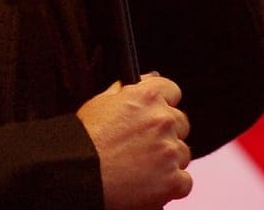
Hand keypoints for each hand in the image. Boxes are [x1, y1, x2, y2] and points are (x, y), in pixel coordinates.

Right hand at [76, 75, 192, 209]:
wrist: (79, 173)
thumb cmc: (84, 140)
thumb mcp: (101, 103)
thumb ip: (127, 90)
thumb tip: (148, 79)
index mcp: (146, 97)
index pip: (172, 90)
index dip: (164, 102)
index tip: (156, 113)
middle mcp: (162, 120)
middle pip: (181, 123)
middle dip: (167, 133)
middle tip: (144, 146)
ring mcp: (169, 150)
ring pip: (182, 153)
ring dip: (168, 160)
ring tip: (141, 168)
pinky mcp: (172, 179)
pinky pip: (184, 181)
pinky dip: (171, 185)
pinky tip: (150, 184)